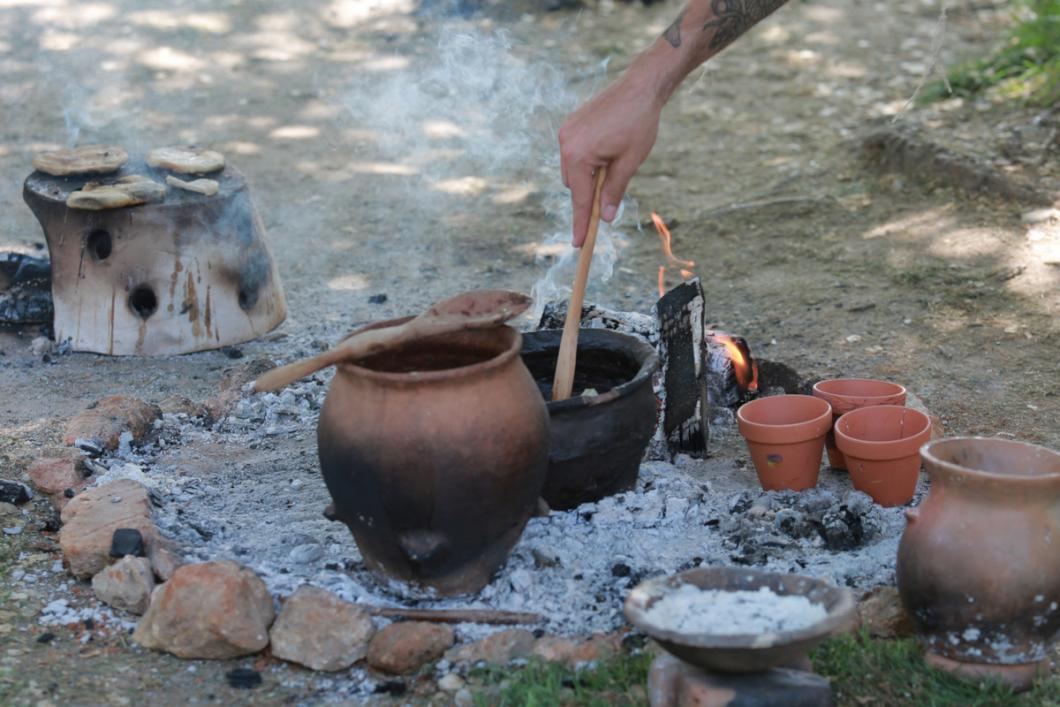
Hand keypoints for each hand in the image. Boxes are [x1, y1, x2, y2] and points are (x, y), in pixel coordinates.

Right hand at [559, 72, 663, 245]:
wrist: (640, 86)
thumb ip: (615, 191)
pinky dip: (586, 160)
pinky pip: (573, 153)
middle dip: (590, 193)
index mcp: (579, 155)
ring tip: (614, 160)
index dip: (582, 224)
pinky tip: (607, 148)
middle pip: (574, 186)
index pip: (580, 200)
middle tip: (612, 192)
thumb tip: (606, 218)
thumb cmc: (639, 123)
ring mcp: (566, 132)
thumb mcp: (630, 162)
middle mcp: (566, 144)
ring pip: (573, 170)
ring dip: (589, 175)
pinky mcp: (570, 125)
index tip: (578, 244)